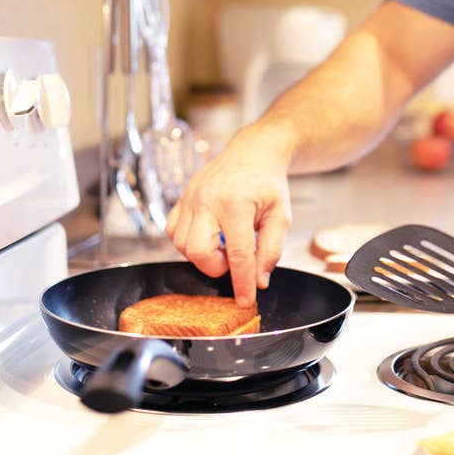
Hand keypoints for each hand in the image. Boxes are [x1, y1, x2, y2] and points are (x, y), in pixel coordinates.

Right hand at [166, 135, 291, 306]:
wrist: (252, 153)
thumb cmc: (268, 185)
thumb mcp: (281, 216)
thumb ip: (271, 250)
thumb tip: (259, 281)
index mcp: (236, 204)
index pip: (238, 254)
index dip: (242, 283)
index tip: (245, 301)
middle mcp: (208, 200)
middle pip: (199, 252)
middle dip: (216, 267)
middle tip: (232, 259)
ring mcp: (190, 198)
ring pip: (181, 245)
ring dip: (202, 255)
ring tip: (222, 244)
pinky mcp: (181, 199)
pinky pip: (173, 231)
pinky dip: (187, 242)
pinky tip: (207, 235)